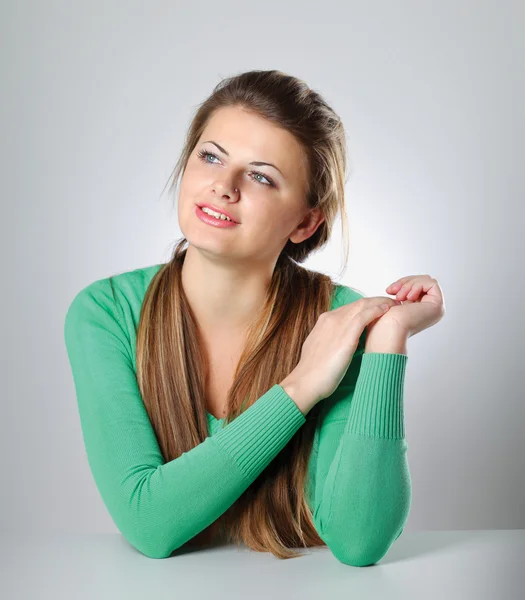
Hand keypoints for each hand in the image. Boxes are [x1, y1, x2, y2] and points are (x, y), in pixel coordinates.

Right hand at [282, 295, 400, 409]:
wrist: (306, 382)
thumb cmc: (314, 371)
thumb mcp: (321, 348)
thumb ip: (331, 340)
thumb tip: (342, 342)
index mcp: (324, 320)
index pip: (351, 307)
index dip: (367, 306)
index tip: (380, 308)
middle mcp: (331, 318)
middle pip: (359, 303)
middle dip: (377, 301)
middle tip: (392, 303)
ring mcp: (338, 325)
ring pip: (363, 305)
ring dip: (381, 303)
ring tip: (394, 304)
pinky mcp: (346, 335)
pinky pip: (364, 316)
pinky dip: (377, 310)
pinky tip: (386, 310)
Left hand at [368, 274, 445, 338]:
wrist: (387, 330)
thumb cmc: (385, 321)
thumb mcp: (395, 301)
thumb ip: (405, 291)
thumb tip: (408, 282)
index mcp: (421, 310)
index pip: (417, 286)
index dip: (403, 283)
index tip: (389, 290)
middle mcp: (431, 310)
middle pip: (422, 282)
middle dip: (405, 282)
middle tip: (392, 291)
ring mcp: (436, 308)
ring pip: (426, 281)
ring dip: (409, 284)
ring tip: (399, 296)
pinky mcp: (438, 305)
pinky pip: (431, 283)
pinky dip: (417, 286)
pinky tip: (408, 297)